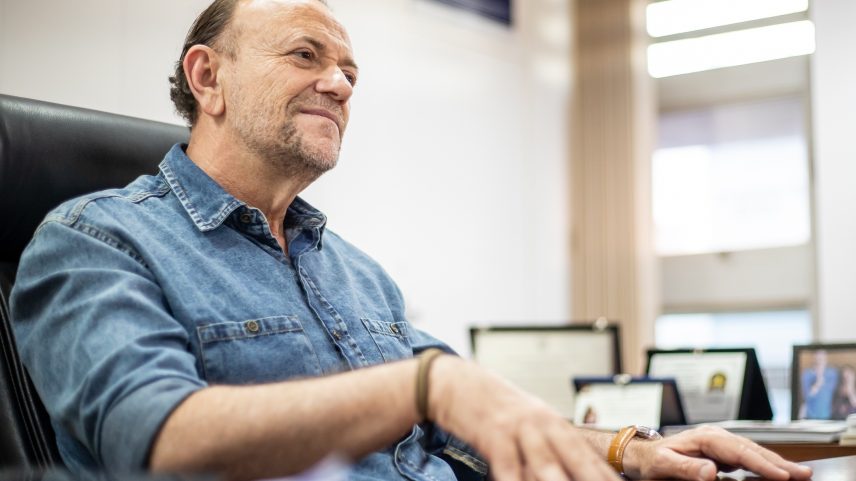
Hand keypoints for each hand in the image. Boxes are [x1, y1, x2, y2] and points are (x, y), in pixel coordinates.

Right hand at [428, 356, 620, 480]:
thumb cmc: (494, 409)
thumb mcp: (527, 425)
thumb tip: (573, 471)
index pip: (590, 457)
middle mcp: (543, 425)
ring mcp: (519, 428)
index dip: (607, 477)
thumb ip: (549, 449)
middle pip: (577, 461)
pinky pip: (508, 465)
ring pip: (546, 465)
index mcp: (555, 425)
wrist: (455, 382)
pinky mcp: (493, 433)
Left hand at [623, 425, 812, 480]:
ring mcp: (720, 444)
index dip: (762, 463)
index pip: (739, 451)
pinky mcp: (721, 453)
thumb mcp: (664, 464)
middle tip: (804, 474)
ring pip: (753, 452)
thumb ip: (687, 467)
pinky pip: (747, 459)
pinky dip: (764, 465)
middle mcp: (716, 437)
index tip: (781, 474)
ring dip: (776, 463)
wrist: (642, 455)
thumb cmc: (652, 460)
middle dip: (779, 462)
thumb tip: (710, 471)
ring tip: (800, 473)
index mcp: (705, 437)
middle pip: (752, 449)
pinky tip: (778, 473)